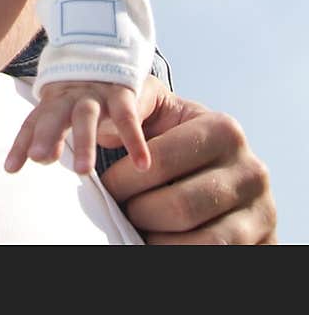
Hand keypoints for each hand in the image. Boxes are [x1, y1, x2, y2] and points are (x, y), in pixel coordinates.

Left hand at [5, 79, 151, 175]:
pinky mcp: (121, 94)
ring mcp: (96, 93)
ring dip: (84, 142)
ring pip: (86, 116)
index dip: (21, 143)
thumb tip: (37, 158)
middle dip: (46, 134)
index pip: (33, 121)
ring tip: (83, 171)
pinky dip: (134, 141)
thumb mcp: (62, 110)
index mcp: (53, 100)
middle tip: (38, 157)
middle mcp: (71, 95)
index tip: (10, 168)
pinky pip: (127, 118)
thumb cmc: (79, 93)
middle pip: (55, 113)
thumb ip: (49, 134)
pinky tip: (142, 165)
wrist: (110, 54)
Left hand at [100, 79, 277, 244]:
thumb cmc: (184, 147)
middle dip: (140, 214)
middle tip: (123, 212)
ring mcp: (262, 211)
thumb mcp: (167, 119)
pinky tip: (160, 244)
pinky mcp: (266, 242)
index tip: (107, 187)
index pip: (160, 159)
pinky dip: (178, 254)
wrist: (230, 181)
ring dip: (159, 241)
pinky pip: (215, 257)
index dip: (124, 179)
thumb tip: (101, 126)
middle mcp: (251, 169)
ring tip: (140, 230)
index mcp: (224, 130)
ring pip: (200, 241)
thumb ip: (138, 110)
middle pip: (179, 206)